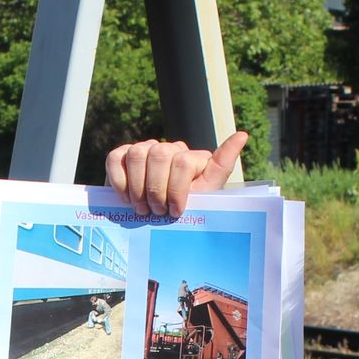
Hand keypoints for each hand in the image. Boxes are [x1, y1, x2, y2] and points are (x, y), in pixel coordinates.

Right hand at [104, 131, 248, 216]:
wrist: (154, 223)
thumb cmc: (183, 212)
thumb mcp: (206, 195)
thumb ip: (222, 167)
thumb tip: (242, 135)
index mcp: (192, 158)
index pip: (184, 162)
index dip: (177, 190)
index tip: (176, 211)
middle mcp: (169, 149)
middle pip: (160, 155)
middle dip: (156, 190)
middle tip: (157, 212)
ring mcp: (144, 150)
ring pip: (138, 154)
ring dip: (138, 187)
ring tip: (142, 209)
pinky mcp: (121, 156)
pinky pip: (116, 158)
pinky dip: (119, 181)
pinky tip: (126, 198)